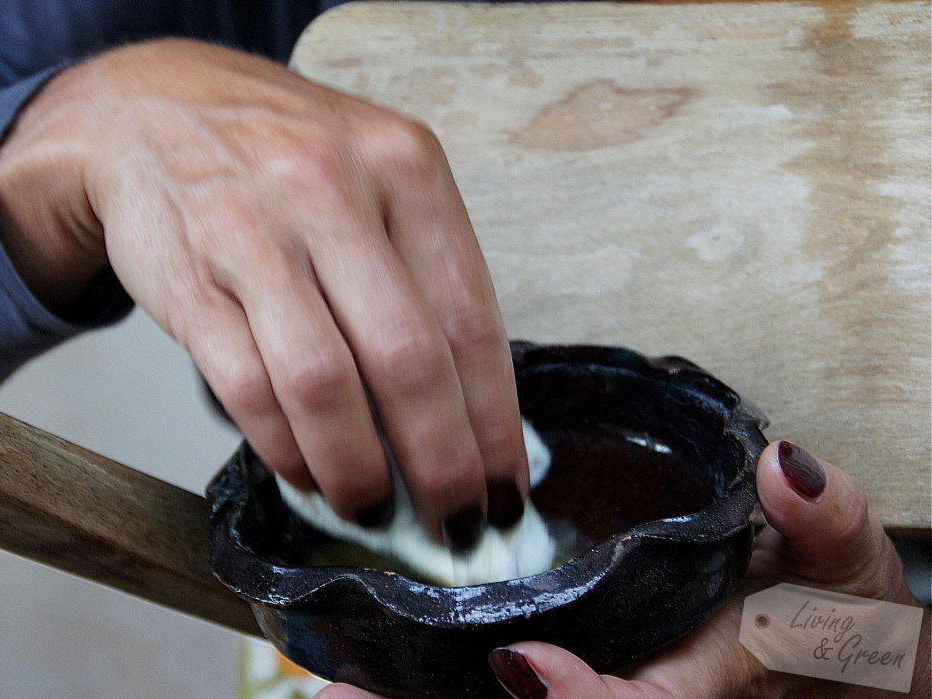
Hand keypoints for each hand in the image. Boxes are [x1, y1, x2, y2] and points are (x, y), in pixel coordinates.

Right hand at [0, 39, 528, 544]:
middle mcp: (333, 192)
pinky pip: (247, 388)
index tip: (505, 487)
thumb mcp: (374, 173)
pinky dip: (284, 448)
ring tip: (372, 507)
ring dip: (356, 469)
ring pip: (323, 384)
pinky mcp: (189, 278)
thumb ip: (423, 272)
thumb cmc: (283, 157)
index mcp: (404, 167)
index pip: (472, 319)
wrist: (149, 109)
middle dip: (440, 465)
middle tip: (452, 523)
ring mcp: (253, 234)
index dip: (495, 423)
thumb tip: (469, 412)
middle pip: (407, 360)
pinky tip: (306, 472)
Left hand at [316, 440, 930, 697]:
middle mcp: (631, 690)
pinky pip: (487, 683)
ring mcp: (586, 680)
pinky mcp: (562, 668)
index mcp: (697, 679)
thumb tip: (788, 468)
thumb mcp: (842, 566)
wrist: (811, 645)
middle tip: (348, 691)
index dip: (586, 698)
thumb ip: (823, 524)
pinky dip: (424, 678)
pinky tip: (359, 666)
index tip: (529, 664)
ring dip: (412, 698)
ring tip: (332, 683)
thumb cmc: (822, 608)